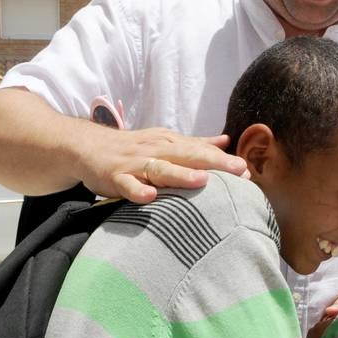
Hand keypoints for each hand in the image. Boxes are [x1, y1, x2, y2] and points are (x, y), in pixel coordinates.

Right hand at [73, 125, 248, 203]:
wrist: (88, 145)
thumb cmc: (133, 148)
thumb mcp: (165, 141)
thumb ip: (195, 143)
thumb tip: (225, 140)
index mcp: (170, 143)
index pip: (201, 150)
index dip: (224, 160)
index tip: (248, 171)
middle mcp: (156, 150)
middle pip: (188, 156)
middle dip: (215, 163)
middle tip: (239, 171)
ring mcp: (135, 163)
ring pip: (160, 168)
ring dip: (181, 175)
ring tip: (202, 181)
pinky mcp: (115, 176)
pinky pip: (127, 184)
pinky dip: (137, 190)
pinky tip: (150, 197)